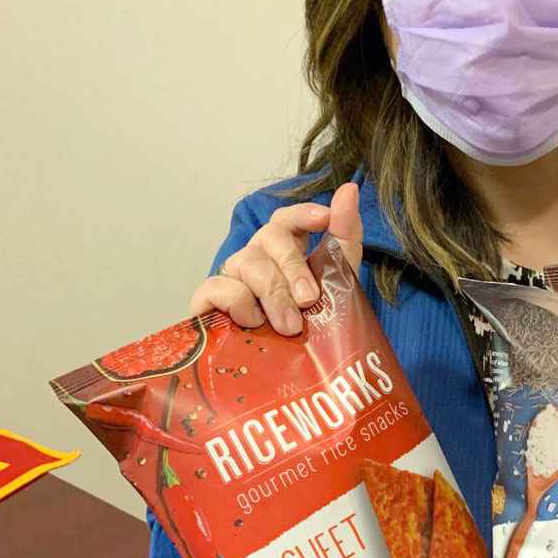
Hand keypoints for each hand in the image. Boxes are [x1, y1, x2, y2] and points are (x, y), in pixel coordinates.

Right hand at [189, 183, 363, 335]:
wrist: (283, 367)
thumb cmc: (308, 320)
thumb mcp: (336, 279)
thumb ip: (344, 235)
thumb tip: (349, 190)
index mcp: (284, 247)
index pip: (286, 217)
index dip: (303, 213)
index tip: (324, 219)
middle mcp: (256, 255)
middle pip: (270, 238)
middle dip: (293, 268)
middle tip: (309, 301)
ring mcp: (231, 275)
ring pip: (248, 263)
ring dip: (272, 294)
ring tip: (290, 326)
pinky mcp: (208, 300)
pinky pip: (217, 287)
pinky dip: (237, 302)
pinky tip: (253, 323)